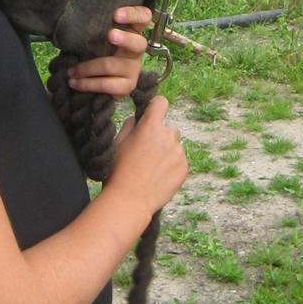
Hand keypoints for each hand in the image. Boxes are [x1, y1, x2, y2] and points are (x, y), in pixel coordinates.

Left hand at [67, 6, 152, 97]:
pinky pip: (106, 85)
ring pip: (111, 66)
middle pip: (138, 43)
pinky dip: (87, 84)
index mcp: (133, 31)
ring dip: (86, 68)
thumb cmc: (100, 50)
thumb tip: (77, 24)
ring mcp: (134, 69)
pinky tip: (74, 82)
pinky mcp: (127, 86)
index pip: (144, 17)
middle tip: (110, 35)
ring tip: (71, 71)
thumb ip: (97, 29)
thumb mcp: (100, 36)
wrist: (105, 80)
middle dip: (125, 39)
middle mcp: (137, 50)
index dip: (133, 15)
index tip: (116, 14)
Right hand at [110, 95, 187, 215]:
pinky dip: (172, 165)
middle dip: (160, 135)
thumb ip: (130, 125)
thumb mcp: (118, 142)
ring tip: (151, 168)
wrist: (130, 200)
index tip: (151, 115)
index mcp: (151, 126)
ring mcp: (178, 152)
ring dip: (166, 151)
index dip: (155, 107)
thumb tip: (138, 118)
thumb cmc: (119, 170)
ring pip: (174, 145)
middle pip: (168, 127)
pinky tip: (158, 177)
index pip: (161, 103)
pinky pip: (179, 160)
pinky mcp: (184, 167)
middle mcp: (168, 136)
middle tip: (146, 152)